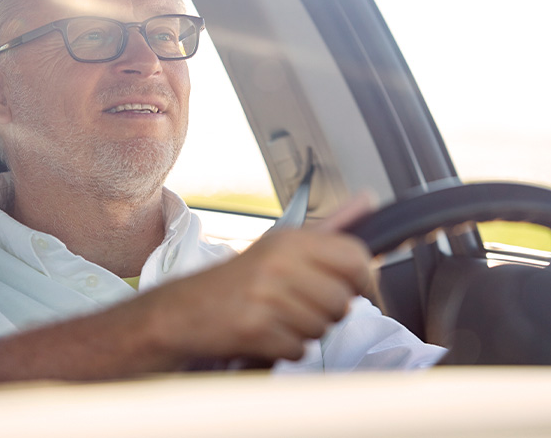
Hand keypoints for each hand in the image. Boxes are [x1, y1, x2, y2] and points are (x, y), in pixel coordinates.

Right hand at [150, 193, 375, 362]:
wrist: (183, 310)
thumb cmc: (238, 281)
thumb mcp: (280, 246)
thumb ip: (328, 228)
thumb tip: (368, 200)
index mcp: (290, 240)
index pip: (355, 256)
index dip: (362, 279)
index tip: (353, 288)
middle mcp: (279, 263)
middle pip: (342, 301)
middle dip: (329, 312)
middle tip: (303, 306)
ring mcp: (266, 297)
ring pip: (322, 328)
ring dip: (305, 332)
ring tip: (279, 318)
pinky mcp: (254, 329)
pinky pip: (298, 350)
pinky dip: (285, 349)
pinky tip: (267, 334)